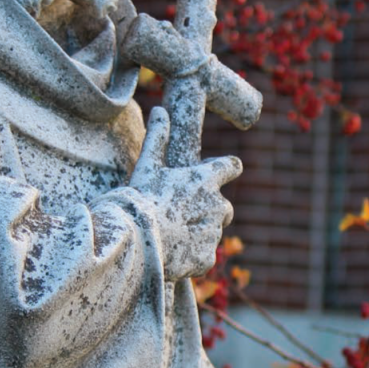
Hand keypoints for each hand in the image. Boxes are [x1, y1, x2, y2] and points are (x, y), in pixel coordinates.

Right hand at [129, 106, 241, 281]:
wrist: (136, 239)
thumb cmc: (141, 198)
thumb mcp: (147, 165)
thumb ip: (157, 138)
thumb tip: (159, 110)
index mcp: (206, 179)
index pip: (232, 166)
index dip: (224, 170)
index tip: (213, 174)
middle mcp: (217, 205)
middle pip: (225, 207)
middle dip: (211, 210)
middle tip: (183, 214)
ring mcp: (214, 233)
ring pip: (212, 232)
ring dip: (198, 233)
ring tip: (171, 235)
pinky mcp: (207, 257)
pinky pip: (204, 256)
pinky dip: (192, 255)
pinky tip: (172, 254)